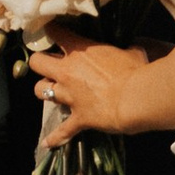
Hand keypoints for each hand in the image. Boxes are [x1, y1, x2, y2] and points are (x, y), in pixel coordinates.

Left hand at [34, 38, 154, 143]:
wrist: (137, 98)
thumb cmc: (136, 70)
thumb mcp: (132, 52)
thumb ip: (125, 49)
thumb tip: (133, 48)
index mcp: (79, 50)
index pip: (55, 32)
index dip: (51, 31)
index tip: (51, 31)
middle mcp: (67, 71)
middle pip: (37, 63)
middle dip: (39, 63)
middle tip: (47, 64)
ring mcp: (69, 96)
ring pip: (41, 91)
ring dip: (44, 90)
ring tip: (50, 91)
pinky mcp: (77, 117)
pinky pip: (61, 131)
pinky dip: (55, 138)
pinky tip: (47, 143)